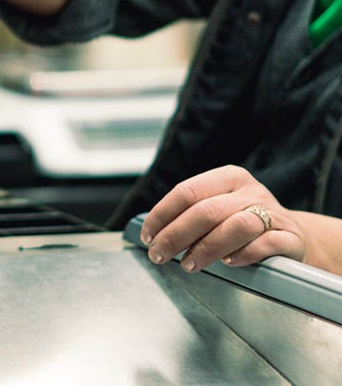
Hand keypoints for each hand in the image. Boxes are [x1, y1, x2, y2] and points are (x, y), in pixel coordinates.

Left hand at [140, 165, 306, 272]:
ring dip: (206, 248)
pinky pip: (266, 243)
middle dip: (175, 236)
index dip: (162, 215)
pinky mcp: (290, 237)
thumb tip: (152, 232)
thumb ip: (190, 215)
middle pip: (205, 211)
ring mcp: (273, 213)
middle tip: (159, 255)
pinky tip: (229, 262)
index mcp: (229, 178)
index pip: (187, 192)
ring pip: (235, 226)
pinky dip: (244, 254)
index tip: (148, 235)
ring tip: (189, 264)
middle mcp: (251, 191)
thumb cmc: (245, 224)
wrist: (294, 236)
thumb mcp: (219, 210)